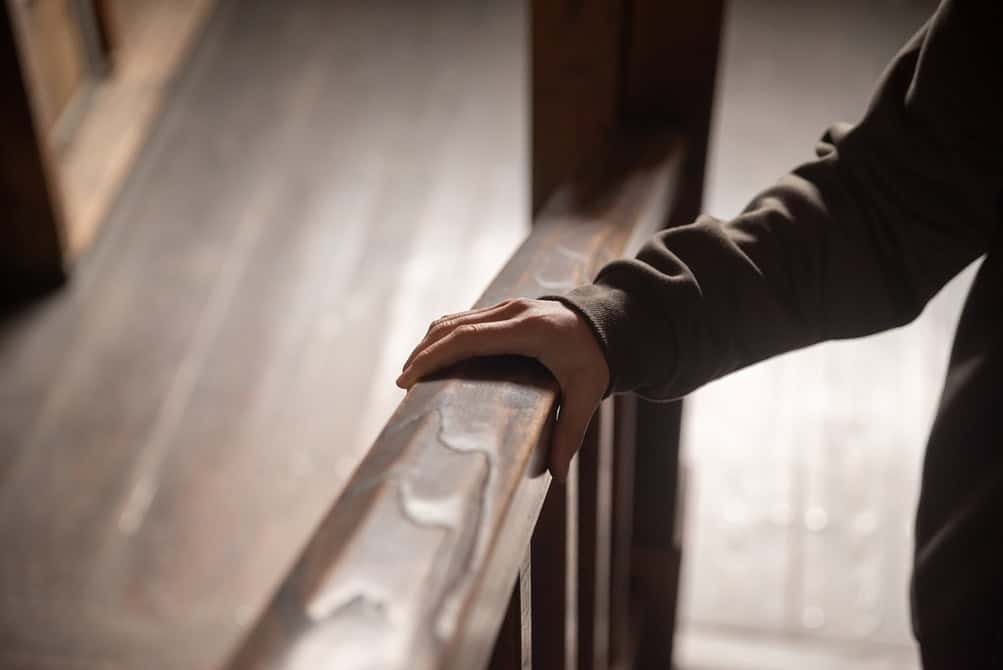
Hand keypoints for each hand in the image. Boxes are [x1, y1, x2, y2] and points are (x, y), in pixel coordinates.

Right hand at [397, 298, 609, 480]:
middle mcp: (513, 311)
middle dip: (423, 353)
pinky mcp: (505, 308)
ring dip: (429, 343)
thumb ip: (571, 432)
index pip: (468, 338)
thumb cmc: (597, 358)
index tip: (409, 377)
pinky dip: (444, 337)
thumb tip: (557, 475)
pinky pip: (464, 318)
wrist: (611, 322)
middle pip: (453, 327)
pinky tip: (434, 357)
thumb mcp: (588, 394)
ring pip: (454, 319)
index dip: (434, 355)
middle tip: (402, 384)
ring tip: (411, 373)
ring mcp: (507, 305)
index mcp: (528, 330)